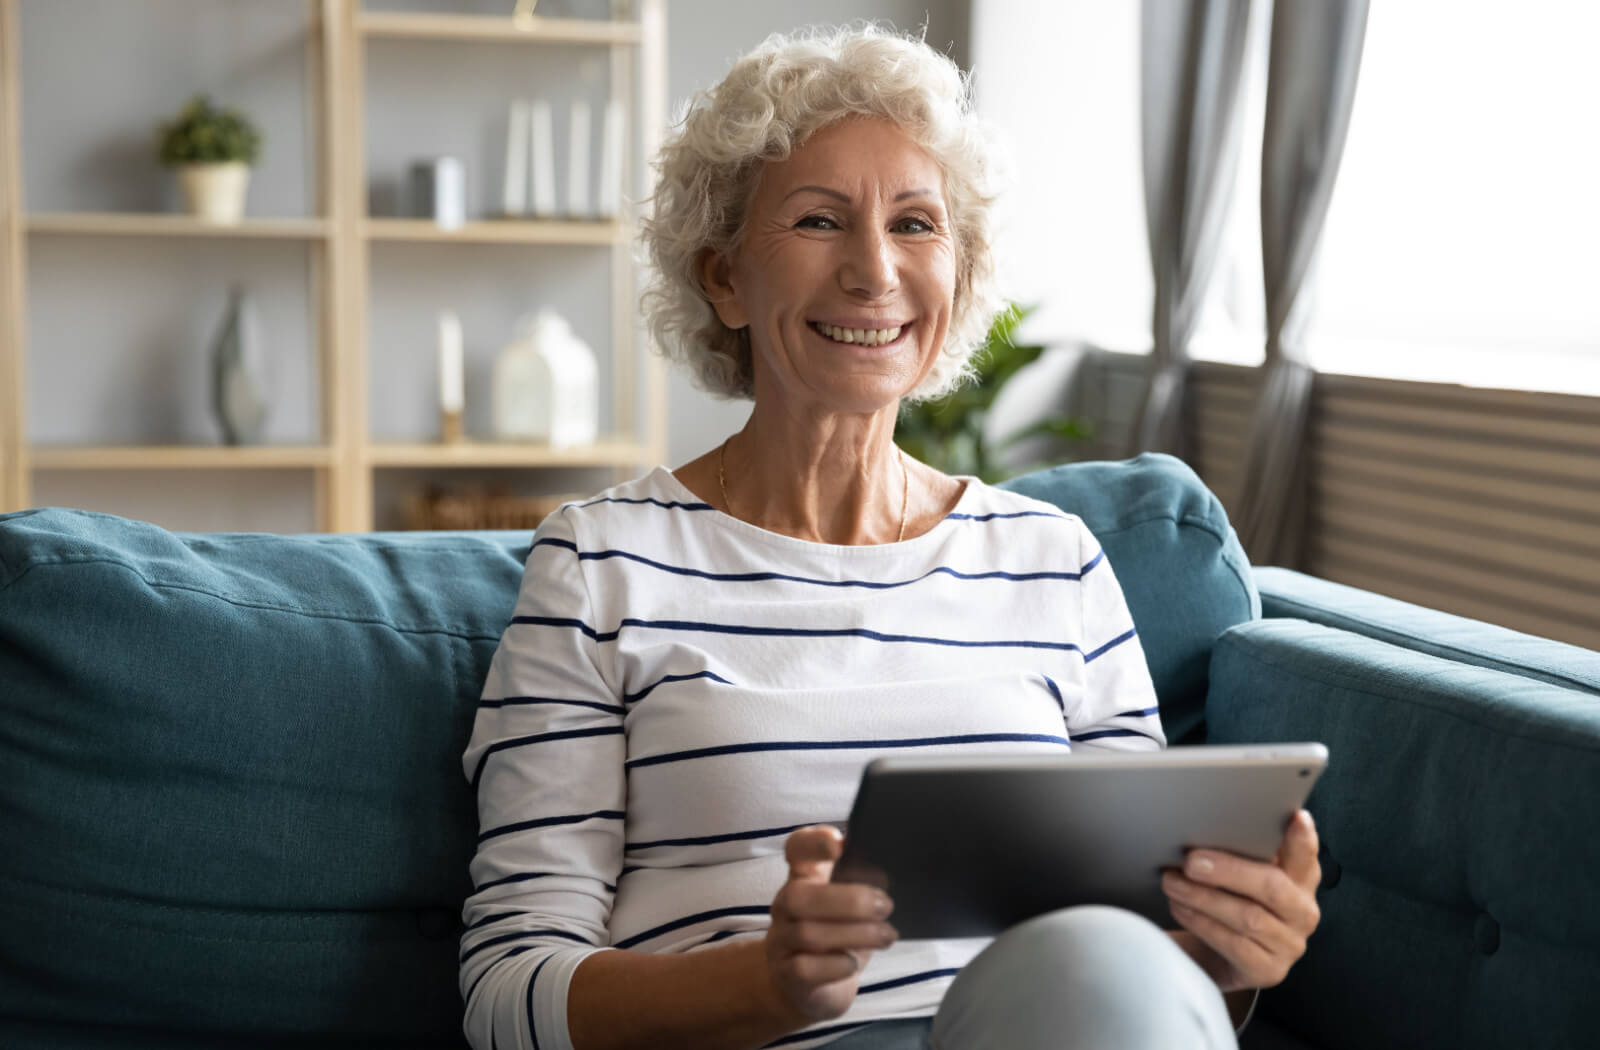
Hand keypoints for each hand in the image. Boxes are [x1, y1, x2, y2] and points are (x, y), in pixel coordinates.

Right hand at [763, 825, 897, 1024]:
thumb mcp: (850, 907)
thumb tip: (888, 875)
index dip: (813, 842)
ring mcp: (782, 941)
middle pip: (799, 895)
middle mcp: (786, 906)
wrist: (809, 988)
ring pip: (808, 933)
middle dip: (848, 900)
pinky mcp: (786, 975)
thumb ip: (863, 886)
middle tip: (886, 905)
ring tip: (887, 935)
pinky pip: (804, 968)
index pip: (797, 849)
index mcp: (804, 879)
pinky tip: (852, 963)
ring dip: (856, 934)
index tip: (839, 843)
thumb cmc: (837, 937)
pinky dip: (835, 965)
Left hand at [1162, 809, 1321, 992]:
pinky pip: (1234, 944)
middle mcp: (1303, 912)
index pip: (1307, 856)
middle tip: (1190, 861)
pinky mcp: (1269, 970)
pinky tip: (1180, 908)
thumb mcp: (1241, 874)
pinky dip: (1202, 923)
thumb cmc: (1231, 901)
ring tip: (1172, 882)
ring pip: (1249, 917)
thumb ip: (1242, 853)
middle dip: (1229, 871)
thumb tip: (1206, 825)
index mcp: (1302, 880)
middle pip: (1273, 887)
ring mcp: (1289, 944)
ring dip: (1203, 897)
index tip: (1297, 818)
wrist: (1219, 955)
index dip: (1303, 839)